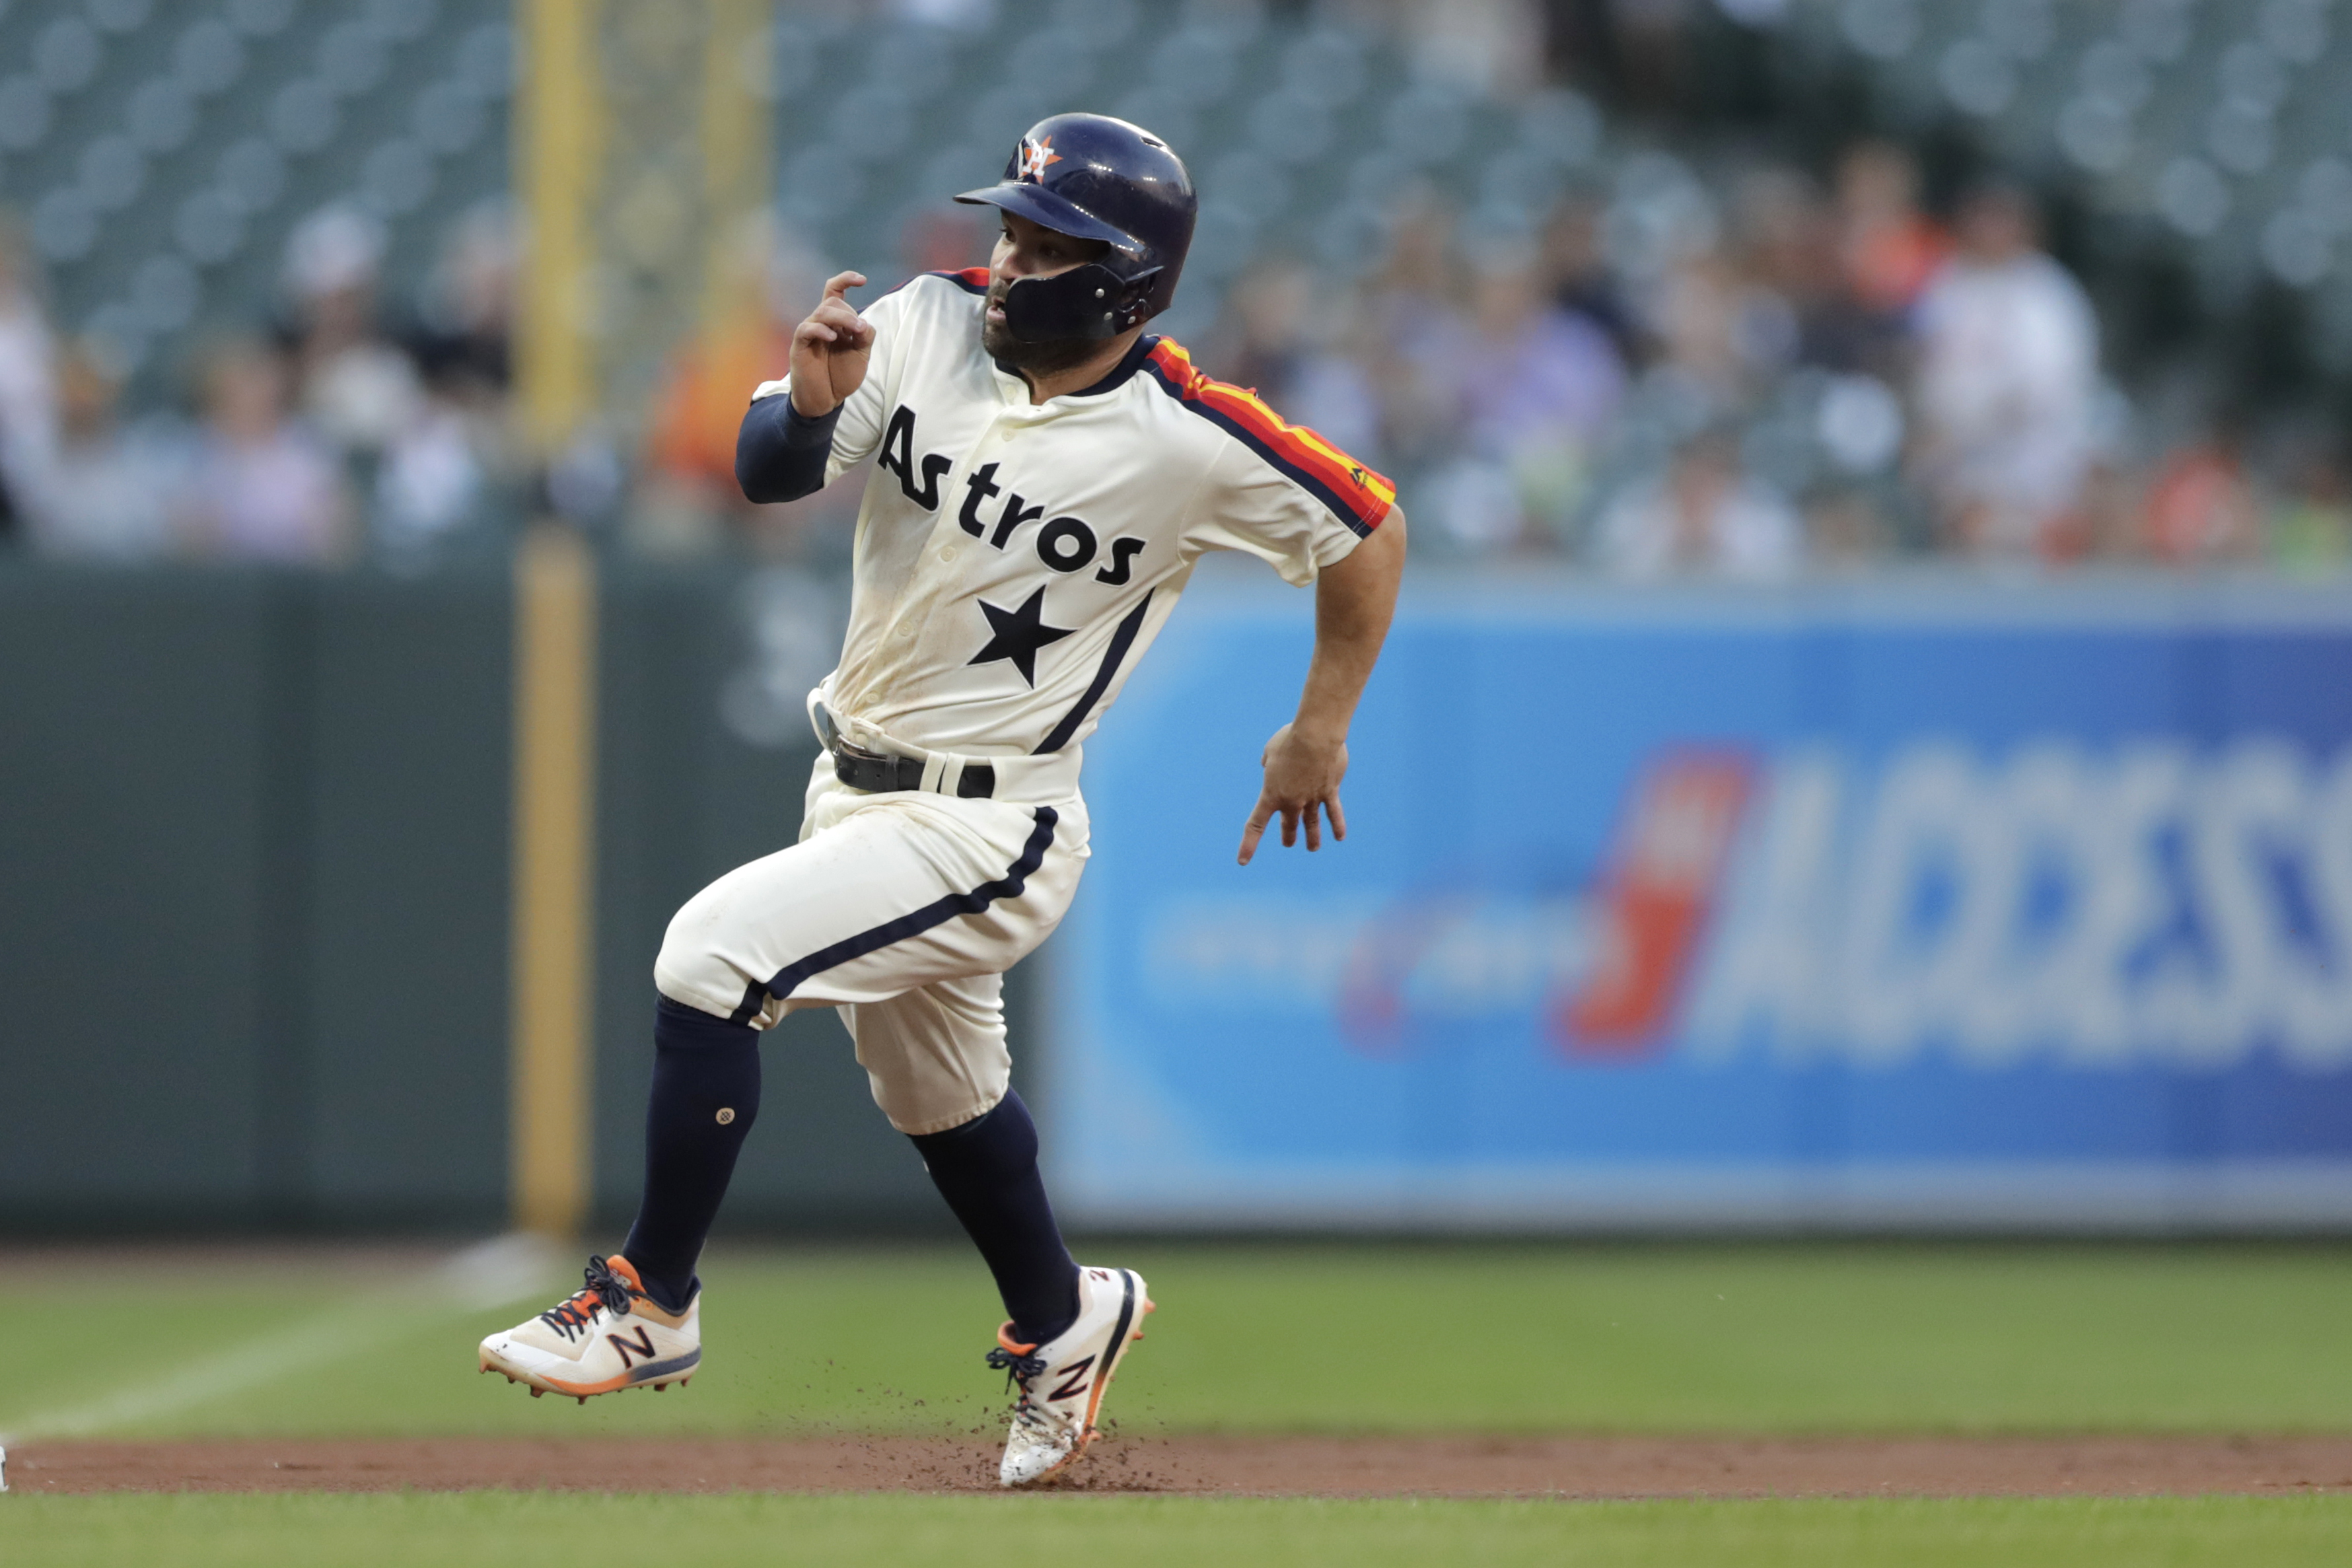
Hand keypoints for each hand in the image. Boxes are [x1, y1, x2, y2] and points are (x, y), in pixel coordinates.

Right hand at [789, 271, 873, 416]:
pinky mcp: (799, 347)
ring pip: (822, 312)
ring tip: (854, 332)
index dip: (846, 280)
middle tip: (860, 330)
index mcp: (835, 322)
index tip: (863, 280)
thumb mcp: (861, 355)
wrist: (825, 401)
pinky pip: (806, 329)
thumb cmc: (841, 376)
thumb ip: (865, 337)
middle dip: (850, 312)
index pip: (835, 291)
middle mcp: (820, 324)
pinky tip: (832, 338)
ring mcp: (809, 334)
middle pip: (832, 301)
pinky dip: (820, 330)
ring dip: (842, 318)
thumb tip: (863, 322)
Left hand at [1238, 723, 1347, 865]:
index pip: (1256, 825)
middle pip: (1289, 825)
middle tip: (1288, 843)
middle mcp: (1291, 801)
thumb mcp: (1270, 750)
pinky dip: (1337, 825)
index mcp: (1271, 794)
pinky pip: (1334, 813)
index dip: (1248, 845)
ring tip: (1313, 848)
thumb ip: (1268, 761)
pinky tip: (1339, 837)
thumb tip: (1269, 764)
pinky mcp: (1329, 792)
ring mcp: (1312, 799)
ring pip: (1312, 824)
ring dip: (1312, 838)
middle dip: (1288, 836)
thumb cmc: (1290, 739)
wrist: (1315, 736)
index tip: (1242, 861)